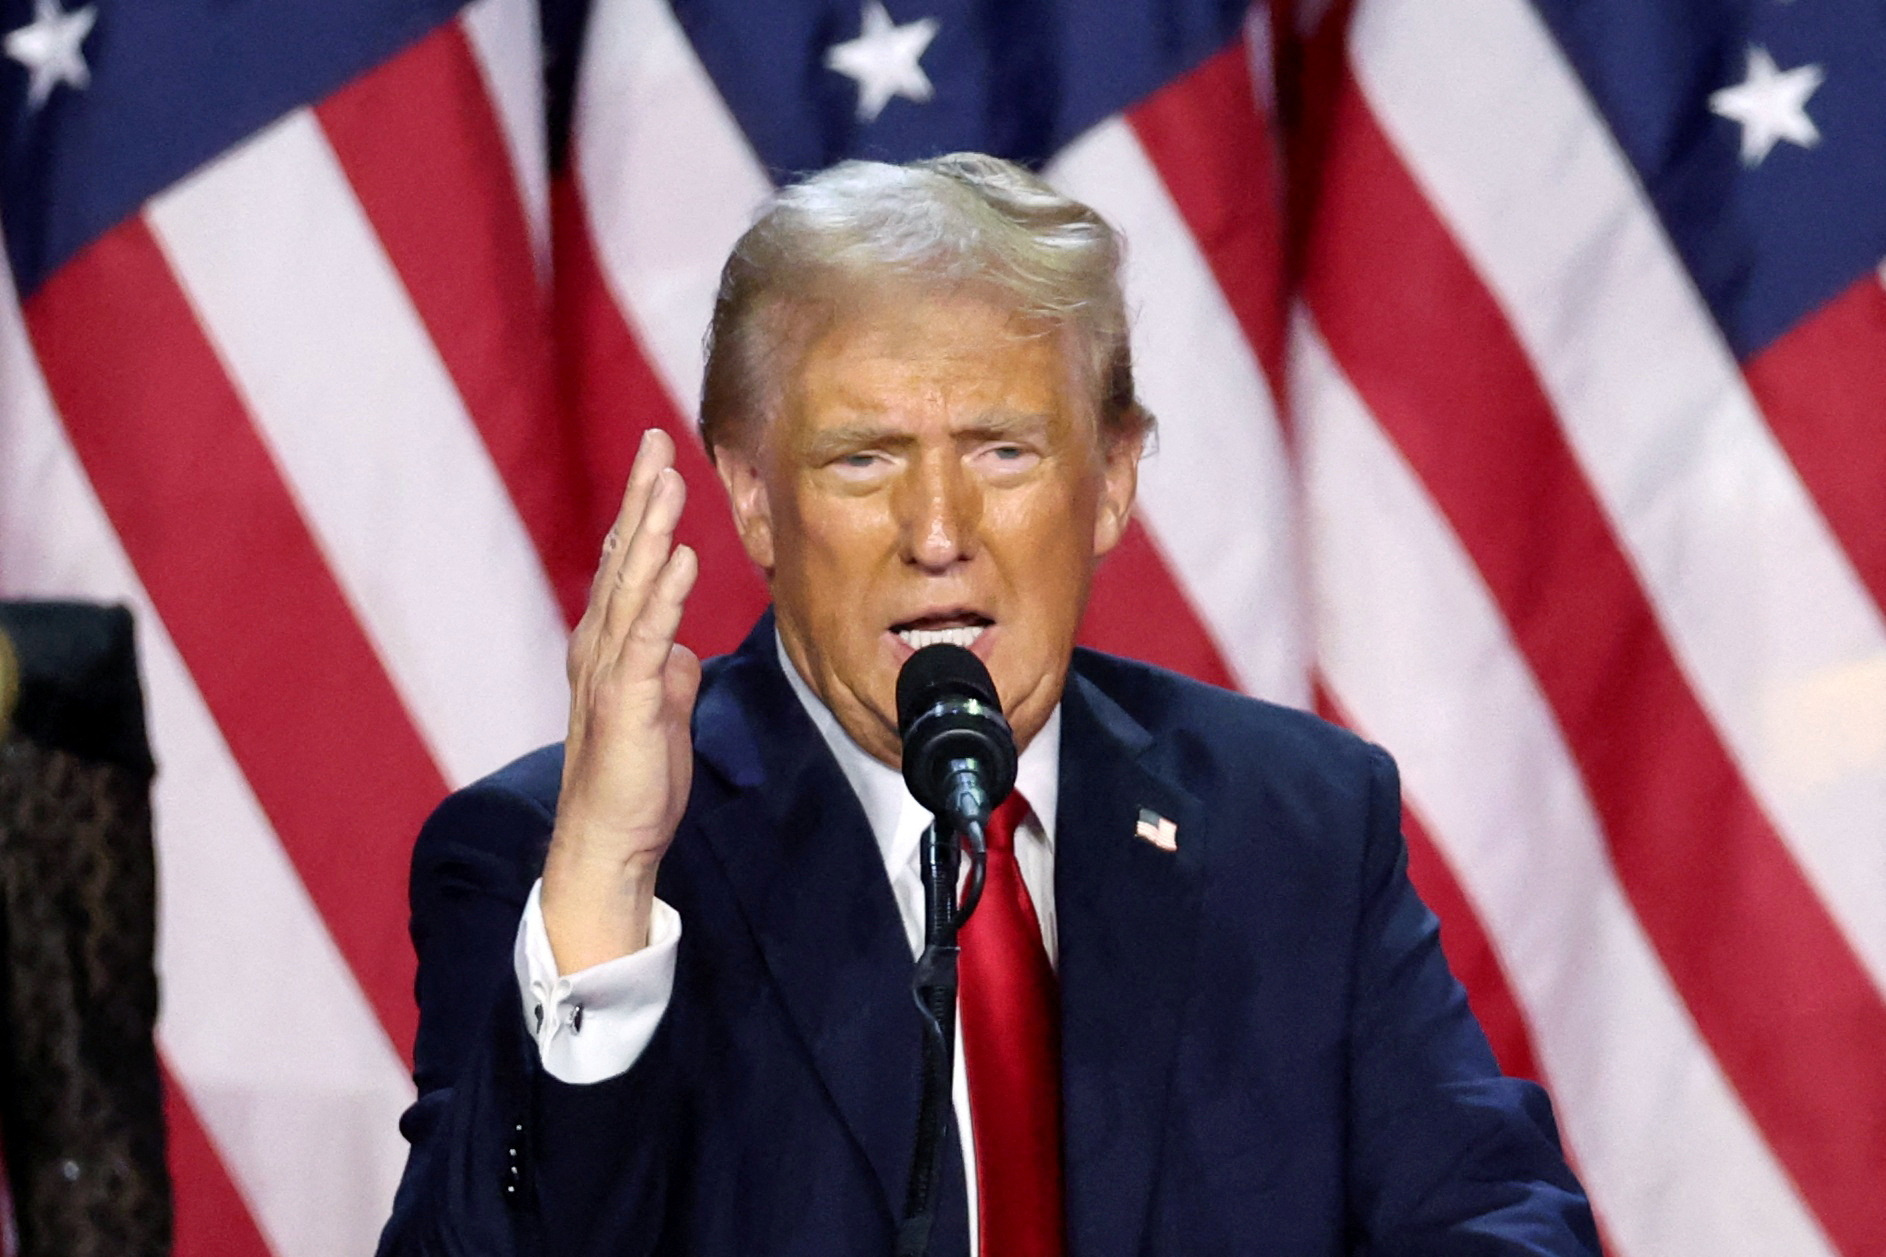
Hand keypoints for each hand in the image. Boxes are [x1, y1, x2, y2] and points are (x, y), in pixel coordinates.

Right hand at [541, 429, 701, 970]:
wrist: (611, 841)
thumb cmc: (635, 779)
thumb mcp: (662, 712)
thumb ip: (669, 674)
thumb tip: (681, 653)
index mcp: (610, 646)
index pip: (629, 566)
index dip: (643, 513)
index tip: (658, 462)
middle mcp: (601, 648)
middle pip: (625, 558)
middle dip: (642, 498)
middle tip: (655, 440)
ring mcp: (610, 672)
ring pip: (632, 587)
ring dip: (652, 531)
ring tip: (668, 480)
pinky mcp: (628, 702)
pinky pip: (649, 638)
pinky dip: (665, 595)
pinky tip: (683, 557)